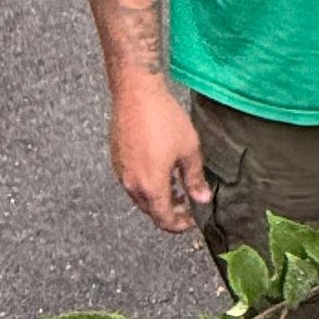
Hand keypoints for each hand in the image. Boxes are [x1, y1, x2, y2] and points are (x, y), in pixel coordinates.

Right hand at [109, 77, 210, 232]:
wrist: (136, 93)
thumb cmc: (164, 119)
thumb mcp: (189, 149)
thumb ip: (195, 179)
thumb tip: (202, 199)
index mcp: (151, 187)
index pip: (165, 220)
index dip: (180, 225)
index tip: (193, 219)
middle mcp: (132, 185)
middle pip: (151, 211)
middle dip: (170, 212)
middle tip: (188, 203)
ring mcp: (121, 172)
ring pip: (141, 197)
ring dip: (158, 198)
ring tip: (177, 186)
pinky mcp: (116, 159)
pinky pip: (132, 182)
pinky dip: (147, 184)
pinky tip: (160, 170)